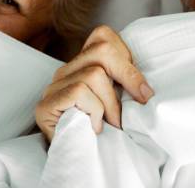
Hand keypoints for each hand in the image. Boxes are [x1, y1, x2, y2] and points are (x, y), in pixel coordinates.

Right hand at [35, 25, 153, 140]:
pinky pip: (79, 92)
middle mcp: (66, 69)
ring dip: (111, 104)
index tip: (142, 89)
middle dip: (128, 77)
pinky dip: (95, 111)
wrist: (77, 159)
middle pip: (102, 49)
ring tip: (112, 123)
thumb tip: (147, 88)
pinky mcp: (46, 104)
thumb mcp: (118, 99)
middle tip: (139, 103)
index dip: (127, 57)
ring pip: (94, 74)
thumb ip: (125, 82)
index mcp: (83, 62)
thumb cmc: (101, 129)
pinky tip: (95, 126)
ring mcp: (54, 85)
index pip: (103, 35)